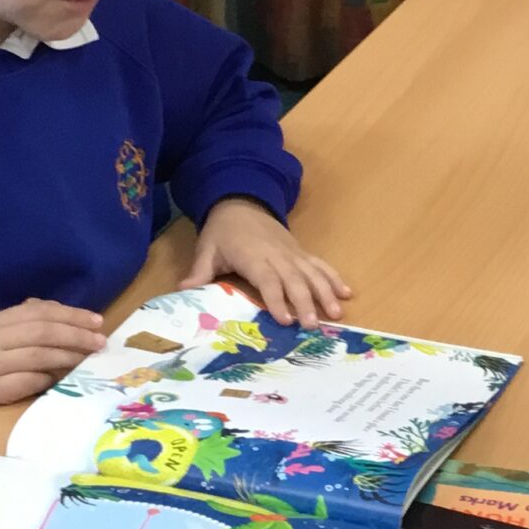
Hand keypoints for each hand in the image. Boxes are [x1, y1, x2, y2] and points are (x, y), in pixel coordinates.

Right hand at [0, 300, 108, 423]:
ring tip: (88, 361)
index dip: (71, 315)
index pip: (39, 312)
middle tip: (100, 344)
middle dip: (76, 335)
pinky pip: (27, 381)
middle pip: (42, 331)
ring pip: (38, 355)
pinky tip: (62, 380)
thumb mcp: (5, 341)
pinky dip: (48, 379)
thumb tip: (67, 314)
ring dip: (68, 357)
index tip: (99, 322)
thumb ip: (30, 324)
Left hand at [185, 198, 349, 327]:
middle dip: (305, 303)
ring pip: (312, 274)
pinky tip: (347, 293)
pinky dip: (334, 278)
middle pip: (295, 280)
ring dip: (325, 293)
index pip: (268, 281)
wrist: (241, 202)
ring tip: (335, 314)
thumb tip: (182, 292)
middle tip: (313, 326)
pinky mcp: (301, 252)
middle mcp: (278, 255)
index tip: (285, 320)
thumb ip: (199, 272)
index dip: (277, 300)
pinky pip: (320, 265)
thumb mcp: (207, 249)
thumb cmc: (222, 232)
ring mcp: (292, 253)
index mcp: (253, 256)